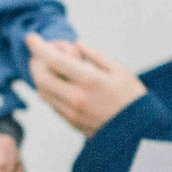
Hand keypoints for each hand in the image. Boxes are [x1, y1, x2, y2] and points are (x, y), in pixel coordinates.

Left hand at [27, 37, 146, 135]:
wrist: (139, 134)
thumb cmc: (133, 99)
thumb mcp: (120, 71)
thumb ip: (95, 56)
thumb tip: (76, 44)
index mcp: (90, 81)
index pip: (54, 60)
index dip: (39, 47)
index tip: (31, 37)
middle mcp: (76, 98)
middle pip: (41, 78)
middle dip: (35, 62)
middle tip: (39, 52)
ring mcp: (71, 112)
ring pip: (43, 92)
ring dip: (39, 76)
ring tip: (49, 65)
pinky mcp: (71, 122)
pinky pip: (51, 103)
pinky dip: (48, 89)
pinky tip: (58, 81)